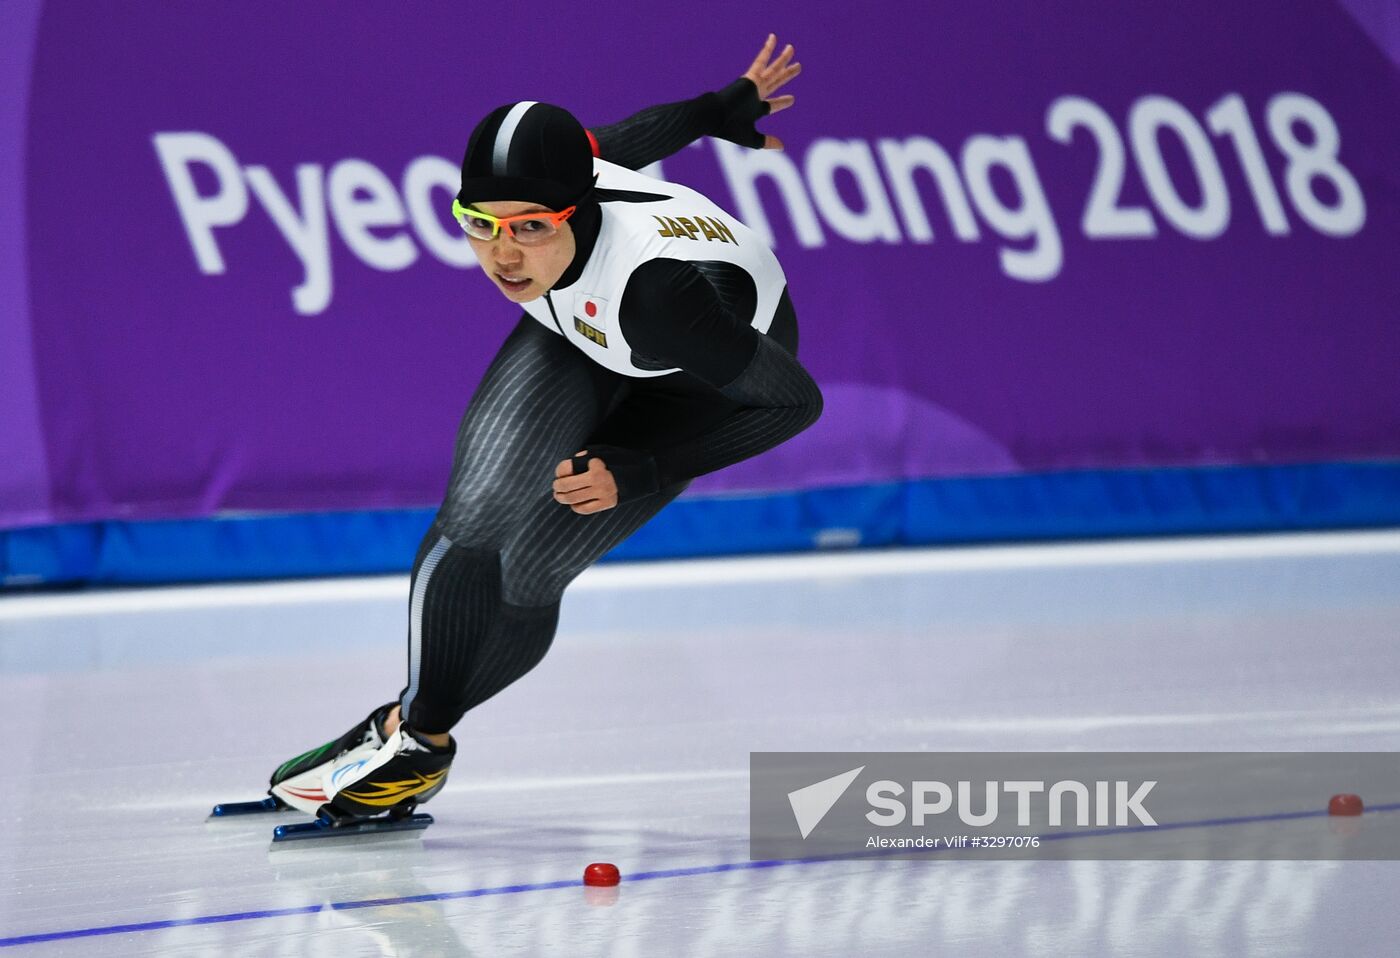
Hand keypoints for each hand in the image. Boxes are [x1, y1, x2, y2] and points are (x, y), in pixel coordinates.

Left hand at [553, 450, 617, 514]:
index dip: (559, 471)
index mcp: (595, 463)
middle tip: (555, 486)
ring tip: (558, 496)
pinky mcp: (607, 504)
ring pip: (573, 498)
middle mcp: (599, 479)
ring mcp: (603, 493)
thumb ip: (583, 457)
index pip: (567, 468)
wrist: (639, 473)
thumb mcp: (600, 451)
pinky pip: (584, 509)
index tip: (559, 473)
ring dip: (562, 498)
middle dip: (557, 486)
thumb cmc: (615, 461)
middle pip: (567, 485)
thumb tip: (566, 471)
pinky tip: (573, 503)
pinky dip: (575, 507)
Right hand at [741, 34, 800, 149]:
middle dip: (787, 75)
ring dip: (783, 59)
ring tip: (792, 48)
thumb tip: (782, 146)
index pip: (772, 104)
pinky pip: (761, 60)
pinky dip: (767, 50)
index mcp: (755, 109)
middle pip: (776, 82)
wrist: (714, 117)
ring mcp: (753, 85)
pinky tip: (774, 38)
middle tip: (798, 67)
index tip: (792, 99)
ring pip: (773, 70)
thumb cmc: (730, 129)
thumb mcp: (752, 139)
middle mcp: (755, 95)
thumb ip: (766, 142)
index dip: (783, 102)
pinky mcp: (750, 77)